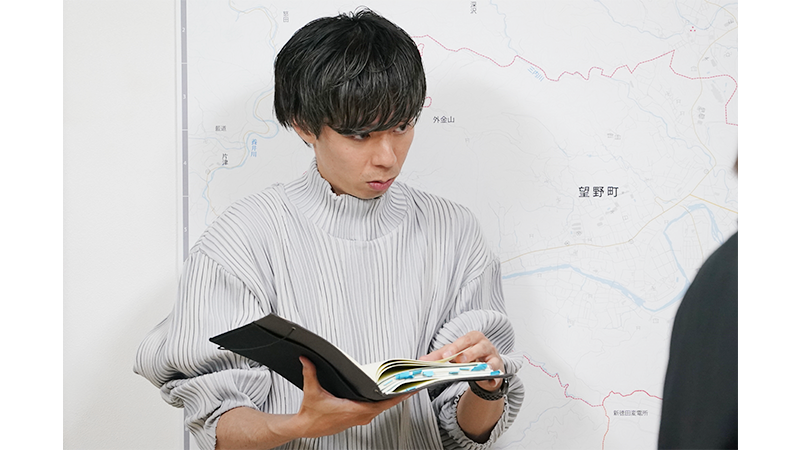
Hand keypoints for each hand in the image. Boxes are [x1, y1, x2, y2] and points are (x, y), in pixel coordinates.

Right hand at [293, 357, 412, 437]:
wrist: (307, 428)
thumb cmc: (312, 415)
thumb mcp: (312, 392)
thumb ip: (310, 373)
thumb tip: (306, 359)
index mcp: (354, 410)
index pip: (382, 403)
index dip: (398, 396)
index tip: (409, 389)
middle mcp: (360, 416)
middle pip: (386, 405)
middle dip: (400, 394)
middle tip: (412, 383)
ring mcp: (360, 418)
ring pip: (382, 408)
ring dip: (392, 398)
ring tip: (403, 386)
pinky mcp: (358, 418)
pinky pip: (376, 410)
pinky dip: (383, 402)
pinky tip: (386, 394)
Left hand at [418, 331, 503, 391]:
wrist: (485, 368)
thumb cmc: (469, 357)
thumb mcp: (454, 355)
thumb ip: (439, 357)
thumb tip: (421, 360)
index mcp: (472, 338)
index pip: (462, 340)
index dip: (454, 348)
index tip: (444, 357)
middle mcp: (483, 343)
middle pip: (476, 344)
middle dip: (467, 353)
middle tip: (458, 360)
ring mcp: (492, 354)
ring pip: (488, 355)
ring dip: (481, 361)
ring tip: (474, 368)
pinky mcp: (498, 366)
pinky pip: (497, 370)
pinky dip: (493, 375)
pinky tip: (490, 380)